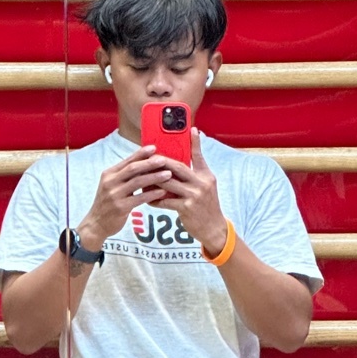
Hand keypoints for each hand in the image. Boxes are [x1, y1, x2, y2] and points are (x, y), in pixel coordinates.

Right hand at [78, 146, 173, 248]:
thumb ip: (124, 176)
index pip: (127, 161)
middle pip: (133, 169)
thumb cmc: (108, 204)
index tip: (154, 147)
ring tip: (168, 174)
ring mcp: (114, 195)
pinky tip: (162, 192)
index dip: (141, 154)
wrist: (96, 224)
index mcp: (109, 174)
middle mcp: (110, 182)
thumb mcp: (112, 186)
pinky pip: (139, 198)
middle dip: (150, 163)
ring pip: (138, 182)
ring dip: (154, 177)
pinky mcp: (120, 207)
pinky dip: (152, 194)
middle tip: (164, 160)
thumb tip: (143, 164)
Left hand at [153, 131, 226, 255]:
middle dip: (161, 161)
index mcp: (206, 176)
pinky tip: (147, 198)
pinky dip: (155, 199)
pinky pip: (165, 201)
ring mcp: (194, 195)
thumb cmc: (206, 206)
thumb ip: (194, 175)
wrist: (214, 228)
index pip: (199, 155)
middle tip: (148, 157)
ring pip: (168, 183)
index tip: (192, 128)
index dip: (196, 142)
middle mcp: (202, 183)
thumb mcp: (206, 187)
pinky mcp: (186, 208)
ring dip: (153, 180)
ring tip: (142, 178)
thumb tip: (176, 166)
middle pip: (177, 167)